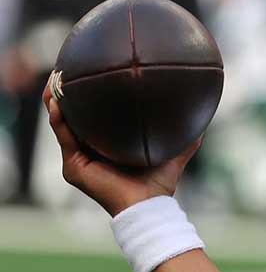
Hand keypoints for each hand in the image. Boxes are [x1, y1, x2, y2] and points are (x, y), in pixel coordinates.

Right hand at [42, 77, 200, 216]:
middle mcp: (90, 148)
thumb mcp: (174, 147)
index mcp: (107, 142)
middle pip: (71, 113)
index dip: (87, 92)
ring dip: (55, 99)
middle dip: (65, 89)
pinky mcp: (73, 167)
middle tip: (65, 67)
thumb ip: (185, 129)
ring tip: (56, 78)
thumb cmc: (160, 180)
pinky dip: (59, 118)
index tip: (88, 68)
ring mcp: (79, 157)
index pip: (92, 112)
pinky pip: (64, 136)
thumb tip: (204, 106)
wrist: (149, 204)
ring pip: (61, 121)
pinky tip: (57, 102)